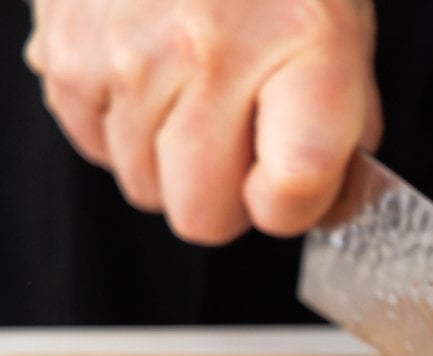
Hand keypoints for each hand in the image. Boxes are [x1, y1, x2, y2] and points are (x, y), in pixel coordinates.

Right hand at [24, 0, 381, 243]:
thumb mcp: (343, 41)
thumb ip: (342, 134)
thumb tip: (324, 207)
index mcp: (300, 50)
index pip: (288, 190)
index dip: (293, 210)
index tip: (291, 187)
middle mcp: (208, 54)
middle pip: (203, 216)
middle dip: (226, 198)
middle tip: (240, 143)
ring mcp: (129, 54)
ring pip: (145, 188)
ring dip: (172, 161)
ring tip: (194, 93)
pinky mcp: (68, 52)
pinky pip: (96, 146)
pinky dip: (124, 128)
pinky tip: (152, 77)